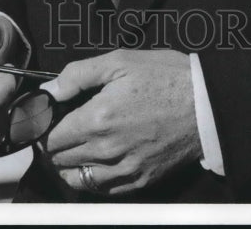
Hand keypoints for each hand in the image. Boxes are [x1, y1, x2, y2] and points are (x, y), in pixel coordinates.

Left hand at [41, 48, 201, 194]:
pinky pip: (103, 190)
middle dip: (53, 146)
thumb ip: (79, 74)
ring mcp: (124, 169)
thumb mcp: (121, 60)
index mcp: (98, 119)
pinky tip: (95, 164)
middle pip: (60, 160)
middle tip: (58, 130)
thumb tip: (49, 89)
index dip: (43, 128)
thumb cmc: (167, 77)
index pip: (51, 137)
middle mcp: (107, 150)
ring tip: (71, 149)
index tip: (45, 119)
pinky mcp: (140, 181)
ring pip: (78, 179)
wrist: (207, 104)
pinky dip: (92, 179)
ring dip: (68, 166)